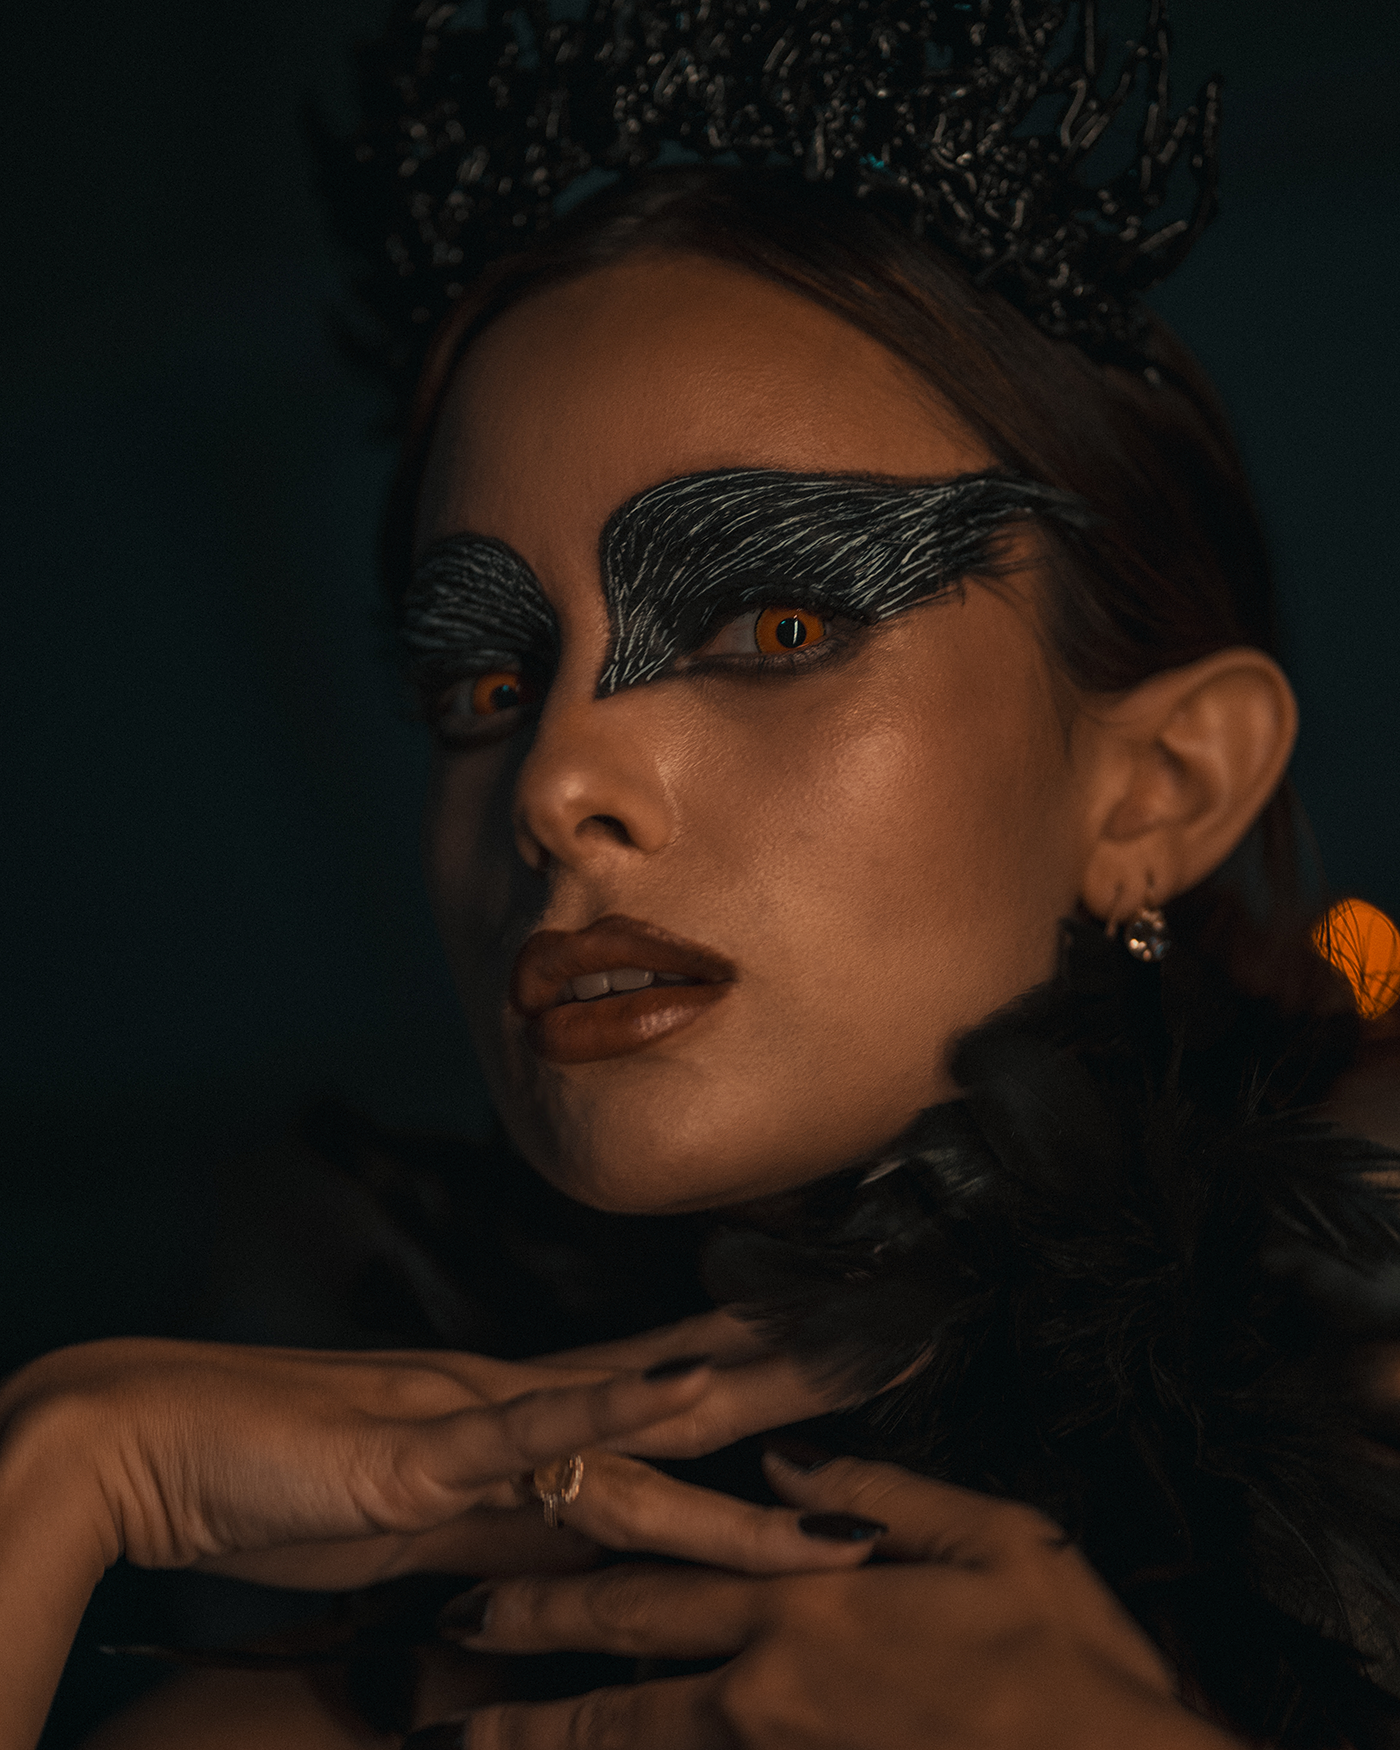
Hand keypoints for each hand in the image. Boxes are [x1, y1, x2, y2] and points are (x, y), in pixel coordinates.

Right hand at [0, 1312, 850, 1594]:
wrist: (149, 1444)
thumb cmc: (273, 1485)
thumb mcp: (413, 1525)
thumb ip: (496, 1532)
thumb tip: (573, 1558)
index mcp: (514, 1419)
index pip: (662, 1393)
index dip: (757, 1376)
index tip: (846, 1359)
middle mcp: (512, 1403)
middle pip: (684, 1385)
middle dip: (797, 1371)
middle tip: (904, 1331)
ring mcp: (471, 1419)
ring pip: (635, 1406)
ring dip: (746, 1386)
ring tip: (847, 1359)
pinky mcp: (415, 1456)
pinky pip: (526, 1432)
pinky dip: (604, 1415)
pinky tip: (675, 1398)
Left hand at [426, 1454, 1243, 1748]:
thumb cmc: (1077, 1661)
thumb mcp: (1000, 1541)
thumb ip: (883, 1495)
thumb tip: (789, 1464)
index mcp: (809, 1605)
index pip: (659, 1580)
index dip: (566, 1572)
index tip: (490, 1564)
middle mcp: (773, 1690)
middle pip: (620, 1677)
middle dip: (523, 1670)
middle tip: (441, 1660)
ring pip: (645, 1748)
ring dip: (555, 1738)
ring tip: (466, 1738)